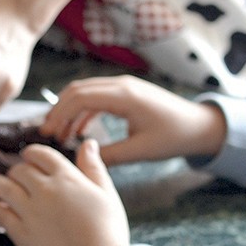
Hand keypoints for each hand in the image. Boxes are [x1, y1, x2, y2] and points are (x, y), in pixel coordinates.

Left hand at [0, 140, 129, 245]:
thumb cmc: (108, 232)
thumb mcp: (106, 194)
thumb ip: (93, 167)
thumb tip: (88, 143)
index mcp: (66, 178)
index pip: (39, 154)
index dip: (32, 154)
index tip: (30, 159)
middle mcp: (45, 190)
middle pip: (19, 169)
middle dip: (18, 171)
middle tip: (19, 179)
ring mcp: (30, 211)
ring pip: (2, 186)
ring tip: (1, 187)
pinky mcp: (20, 232)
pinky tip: (2, 209)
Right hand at [38, 75, 227, 165]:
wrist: (199, 125)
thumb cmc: (173, 137)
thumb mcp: (140, 151)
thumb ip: (109, 156)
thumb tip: (81, 160)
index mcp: (125, 96)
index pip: (80, 97)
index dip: (59, 114)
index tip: (47, 134)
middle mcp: (122, 85)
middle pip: (77, 90)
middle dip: (58, 111)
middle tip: (46, 134)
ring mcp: (124, 86)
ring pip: (85, 91)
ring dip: (68, 110)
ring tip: (59, 134)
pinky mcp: (126, 93)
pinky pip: (97, 97)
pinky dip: (82, 111)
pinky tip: (78, 130)